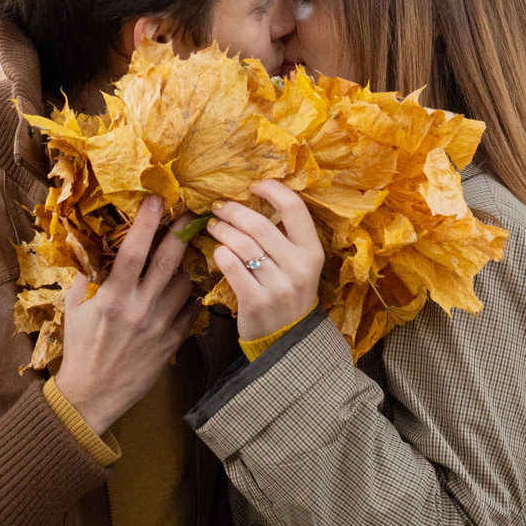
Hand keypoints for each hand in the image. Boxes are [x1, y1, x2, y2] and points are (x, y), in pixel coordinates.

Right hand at [52, 196, 200, 434]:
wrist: (92, 395)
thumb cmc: (80, 347)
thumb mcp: (74, 308)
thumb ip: (86, 274)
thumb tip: (91, 240)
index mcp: (112, 299)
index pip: (131, 252)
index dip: (145, 224)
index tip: (156, 200)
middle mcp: (139, 309)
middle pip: (168, 262)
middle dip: (181, 232)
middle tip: (190, 211)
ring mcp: (159, 326)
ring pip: (185, 283)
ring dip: (187, 264)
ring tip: (186, 251)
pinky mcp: (173, 342)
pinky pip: (191, 309)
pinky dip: (192, 294)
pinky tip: (188, 285)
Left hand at [207, 181, 324, 341]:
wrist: (288, 339)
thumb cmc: (289, 293)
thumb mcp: (300, 265)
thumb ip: (284, 237)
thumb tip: (252, 199)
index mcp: (312, 251)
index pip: (295, 207)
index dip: (272, 189)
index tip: (253, 186)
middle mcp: (298, 267)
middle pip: (258, 224)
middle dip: (232, 210)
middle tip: (218, 206)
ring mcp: (277, 286)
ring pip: (240, 244)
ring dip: (221, 230)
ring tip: (213, 226)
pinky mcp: (255, 301)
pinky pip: (230, 266)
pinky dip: (220, 254)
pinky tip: (217, 251)